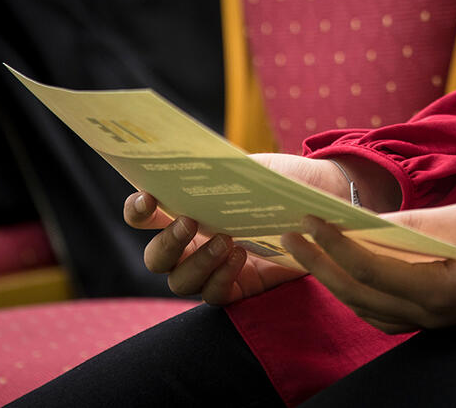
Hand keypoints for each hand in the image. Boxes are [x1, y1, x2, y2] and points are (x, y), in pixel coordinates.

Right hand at [123, 153, 370, 304]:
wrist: (319, 199)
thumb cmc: (278, 179)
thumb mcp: (248, 168)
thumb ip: (219, 170)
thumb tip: (192, 160)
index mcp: (186, 208)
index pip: (144, 215)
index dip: (136, 210)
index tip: (148, 198)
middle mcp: (191, 243)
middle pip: (155, 258)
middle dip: (168, 242)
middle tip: (191, 222)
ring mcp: (211, 268)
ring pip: (180, 281)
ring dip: (198, 262)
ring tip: (226, 239)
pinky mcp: (236, 287)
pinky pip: (214, 295)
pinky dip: (221, 278)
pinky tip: (241, 257)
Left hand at [282, 203, 455, 333]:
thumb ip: (409, 225)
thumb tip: (364, 224)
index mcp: (437, 291)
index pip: (370, 269)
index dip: (335, 244)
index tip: (308, 219)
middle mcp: (429, 315)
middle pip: (359, 294)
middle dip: (321, 264)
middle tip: (290, 235)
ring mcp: (432, 322)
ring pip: (367, 308)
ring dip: (334, 280)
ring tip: (307, 251)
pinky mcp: (436, 317)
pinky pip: (384, 312)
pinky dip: (358, 293)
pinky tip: (344, 273)